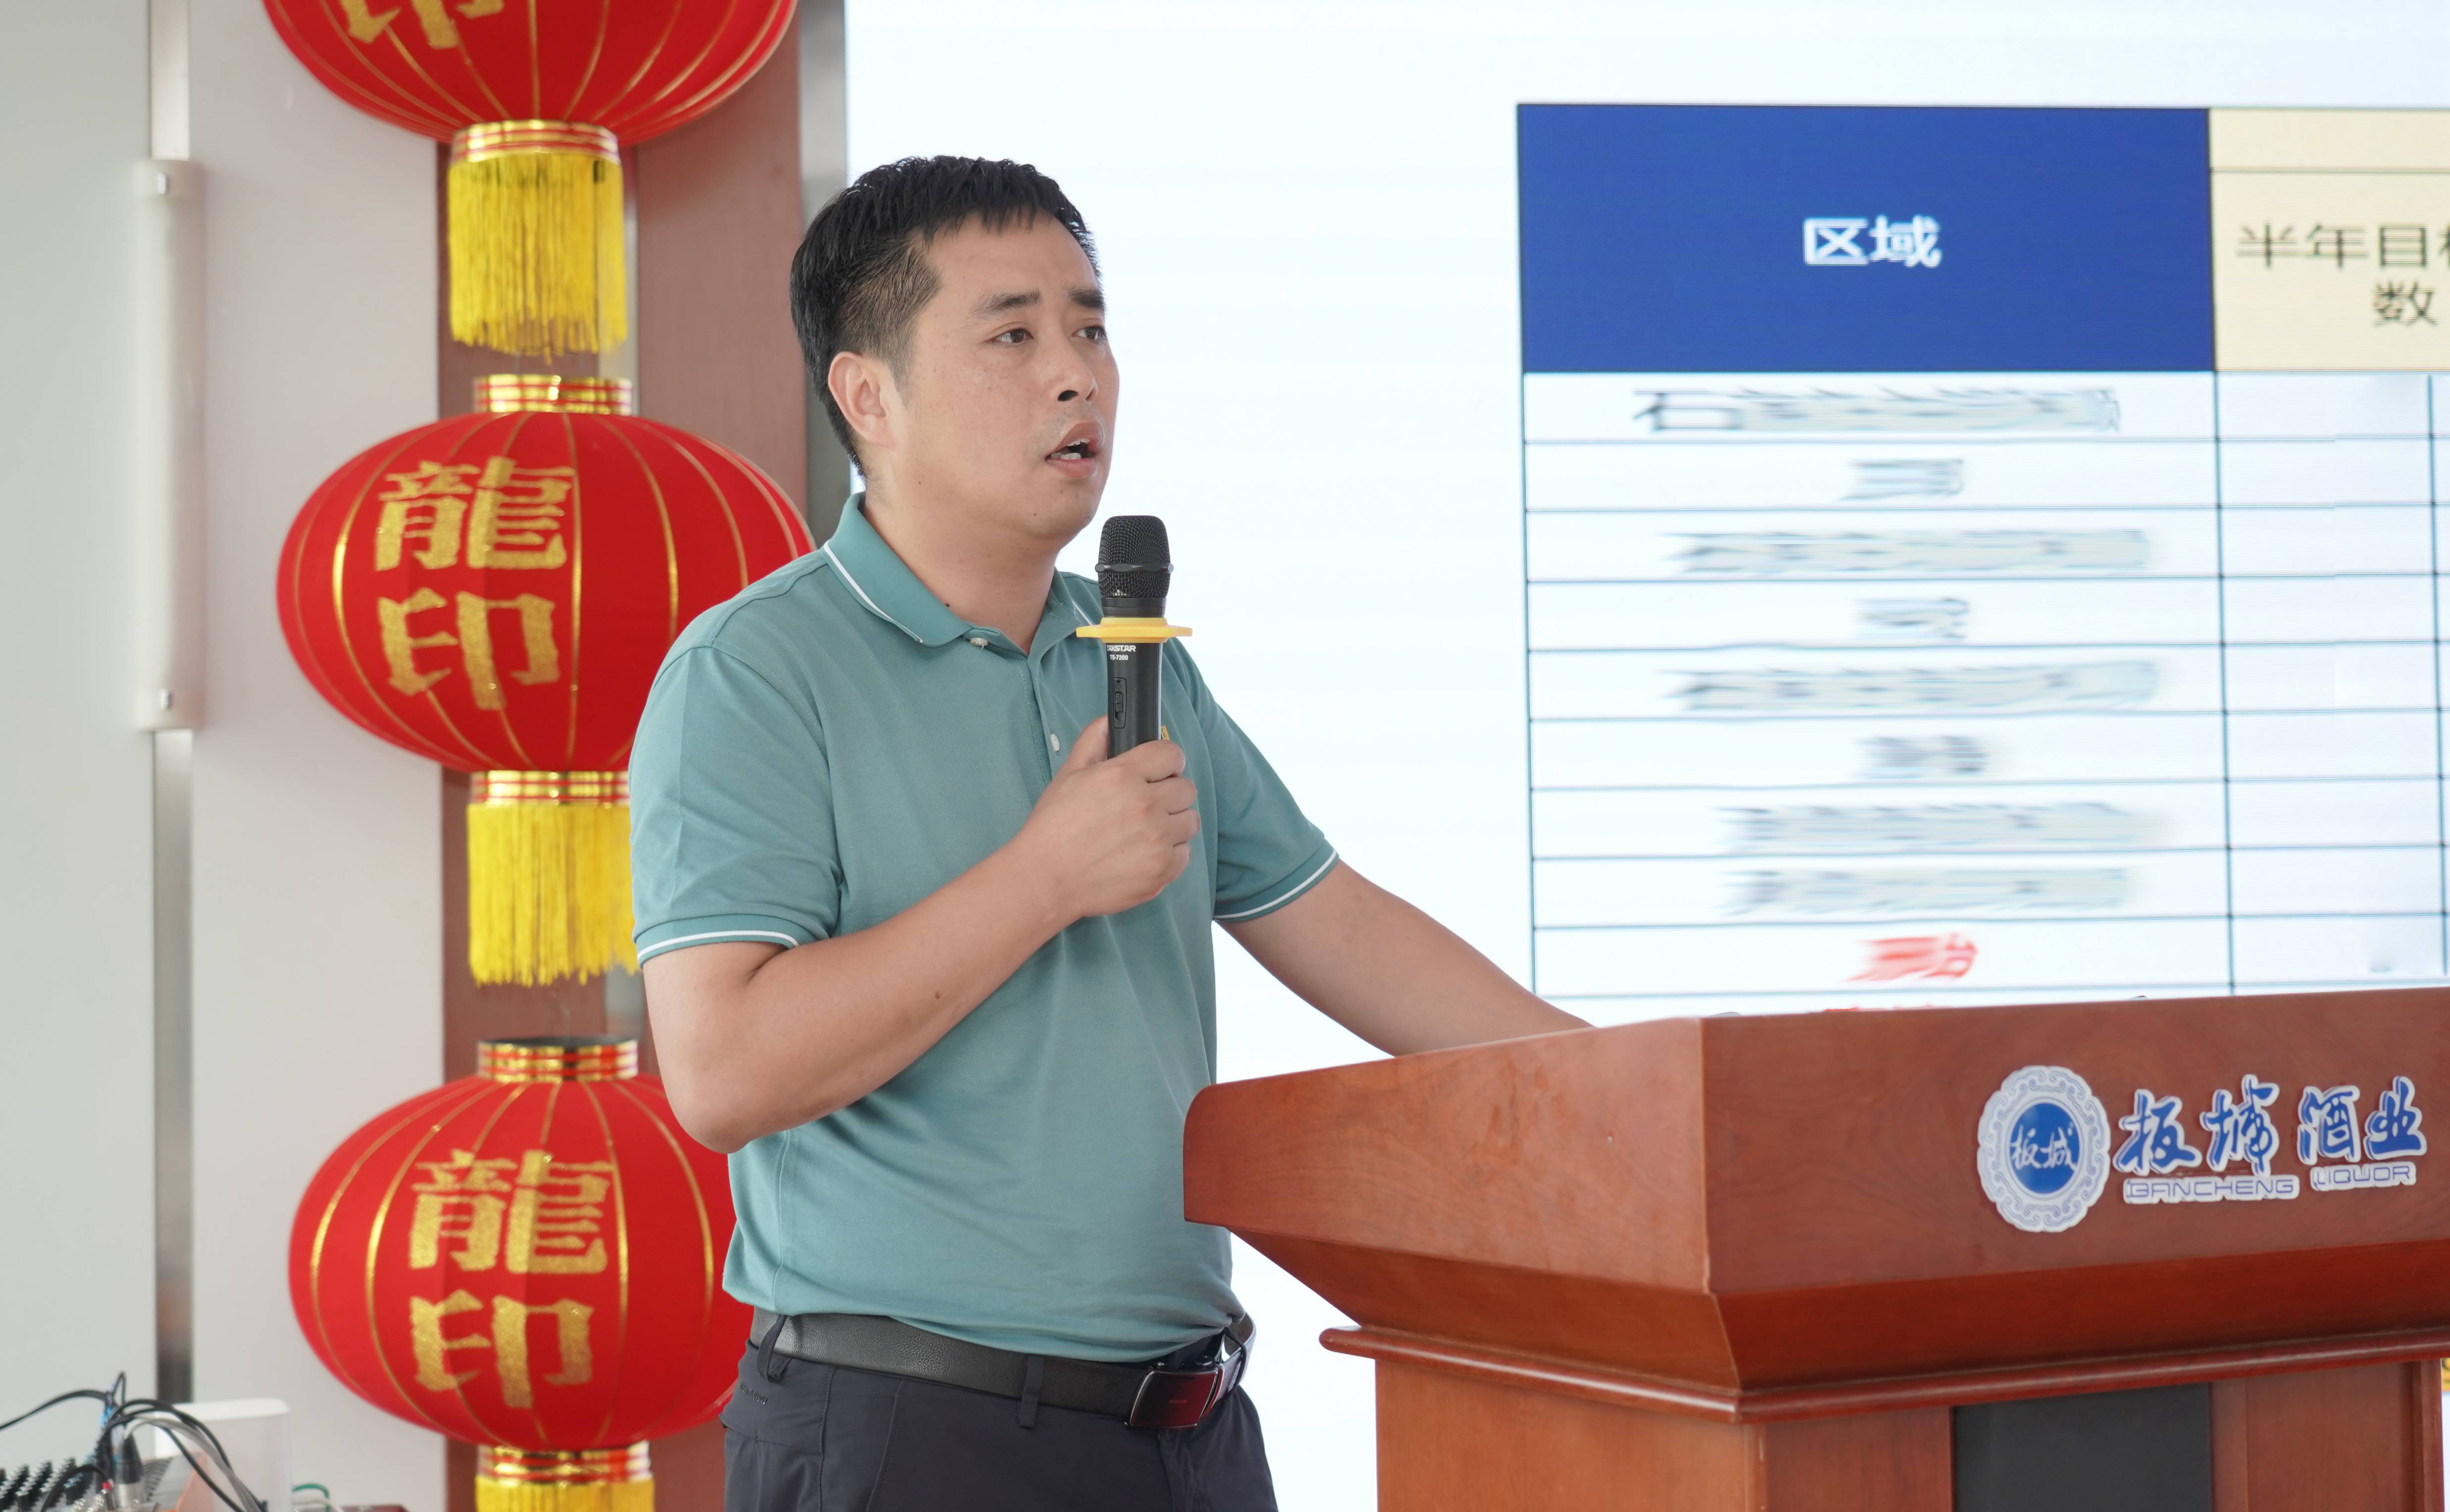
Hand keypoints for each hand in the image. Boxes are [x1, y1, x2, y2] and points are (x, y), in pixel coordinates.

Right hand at [1012, 718, 1199, 922]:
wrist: (1046, 879)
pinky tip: (1145, 852)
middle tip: (1150, 803)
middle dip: (1171, 792)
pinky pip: (1185, 853)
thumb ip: (1093, 741)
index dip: (1167, 761)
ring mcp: (1156, 840)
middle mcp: (1145, 806)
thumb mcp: (1068, 775)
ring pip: (1190, 821)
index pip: (1171, 754)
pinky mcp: (1161, 870)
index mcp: (1122, 776)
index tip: (1162, 770)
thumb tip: (1110, 720)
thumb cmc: (1053, 829)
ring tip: (1147, 830)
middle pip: (1186, 788)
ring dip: (1173, 822)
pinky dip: (1170, 853)